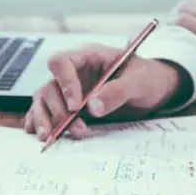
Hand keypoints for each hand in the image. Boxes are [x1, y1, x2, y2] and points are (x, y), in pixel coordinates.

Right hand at [24, 44, 182, 139]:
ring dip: (46, 118)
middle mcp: (75, 72)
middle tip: (77, 129)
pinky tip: (42, 134)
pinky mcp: (70, 105)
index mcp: (89, 57)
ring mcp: (70, 88)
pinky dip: (41, 121)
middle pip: (50, 85)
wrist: (155, 89)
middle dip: (58, 110)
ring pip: (44, 99)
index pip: (62, 62)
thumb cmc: (148, 78)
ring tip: (51, 137)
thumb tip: (93, 107)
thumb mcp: (139, 82)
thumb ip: (117, 91)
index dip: (65, 84)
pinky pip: (47, 110)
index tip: (76, 106)